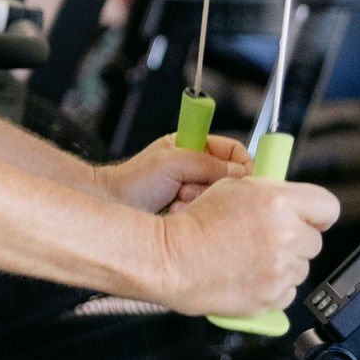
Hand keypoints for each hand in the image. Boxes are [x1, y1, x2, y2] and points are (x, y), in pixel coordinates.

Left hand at [103, 132, 253, 215]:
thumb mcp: (172, 163)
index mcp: (193, 145)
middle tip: (191, 188)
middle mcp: (196, 167)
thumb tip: (239, 172)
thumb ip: (206, 164)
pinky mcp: (190, 211)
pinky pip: (206, 213)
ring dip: (199, 199)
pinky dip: (192, 213)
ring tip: (177, 199)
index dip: (243, 162)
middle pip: (229, 176)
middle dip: (213, 185)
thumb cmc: (133, 181)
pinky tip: (173, 211)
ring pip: (218, 197)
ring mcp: (193, 190)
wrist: (111, 206)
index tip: (248, 177)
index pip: (232, 150)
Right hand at [152, 172, 340, 317]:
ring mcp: (280, 270)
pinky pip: (287, 291)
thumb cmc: (195, 223)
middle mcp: (286, 236)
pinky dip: (272, 286)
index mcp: (279, 203)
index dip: (316, 213)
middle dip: (295, 239)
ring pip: (300, 267)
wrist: (171, 258)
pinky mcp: (272, 297)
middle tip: (266, 237)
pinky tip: (248, 275)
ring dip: (283, 264)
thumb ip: (270, 193)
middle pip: (314, 240)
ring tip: (250, 258)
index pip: (328, 207)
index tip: (307, 218)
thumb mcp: (233, 187)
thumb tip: (289, 200)